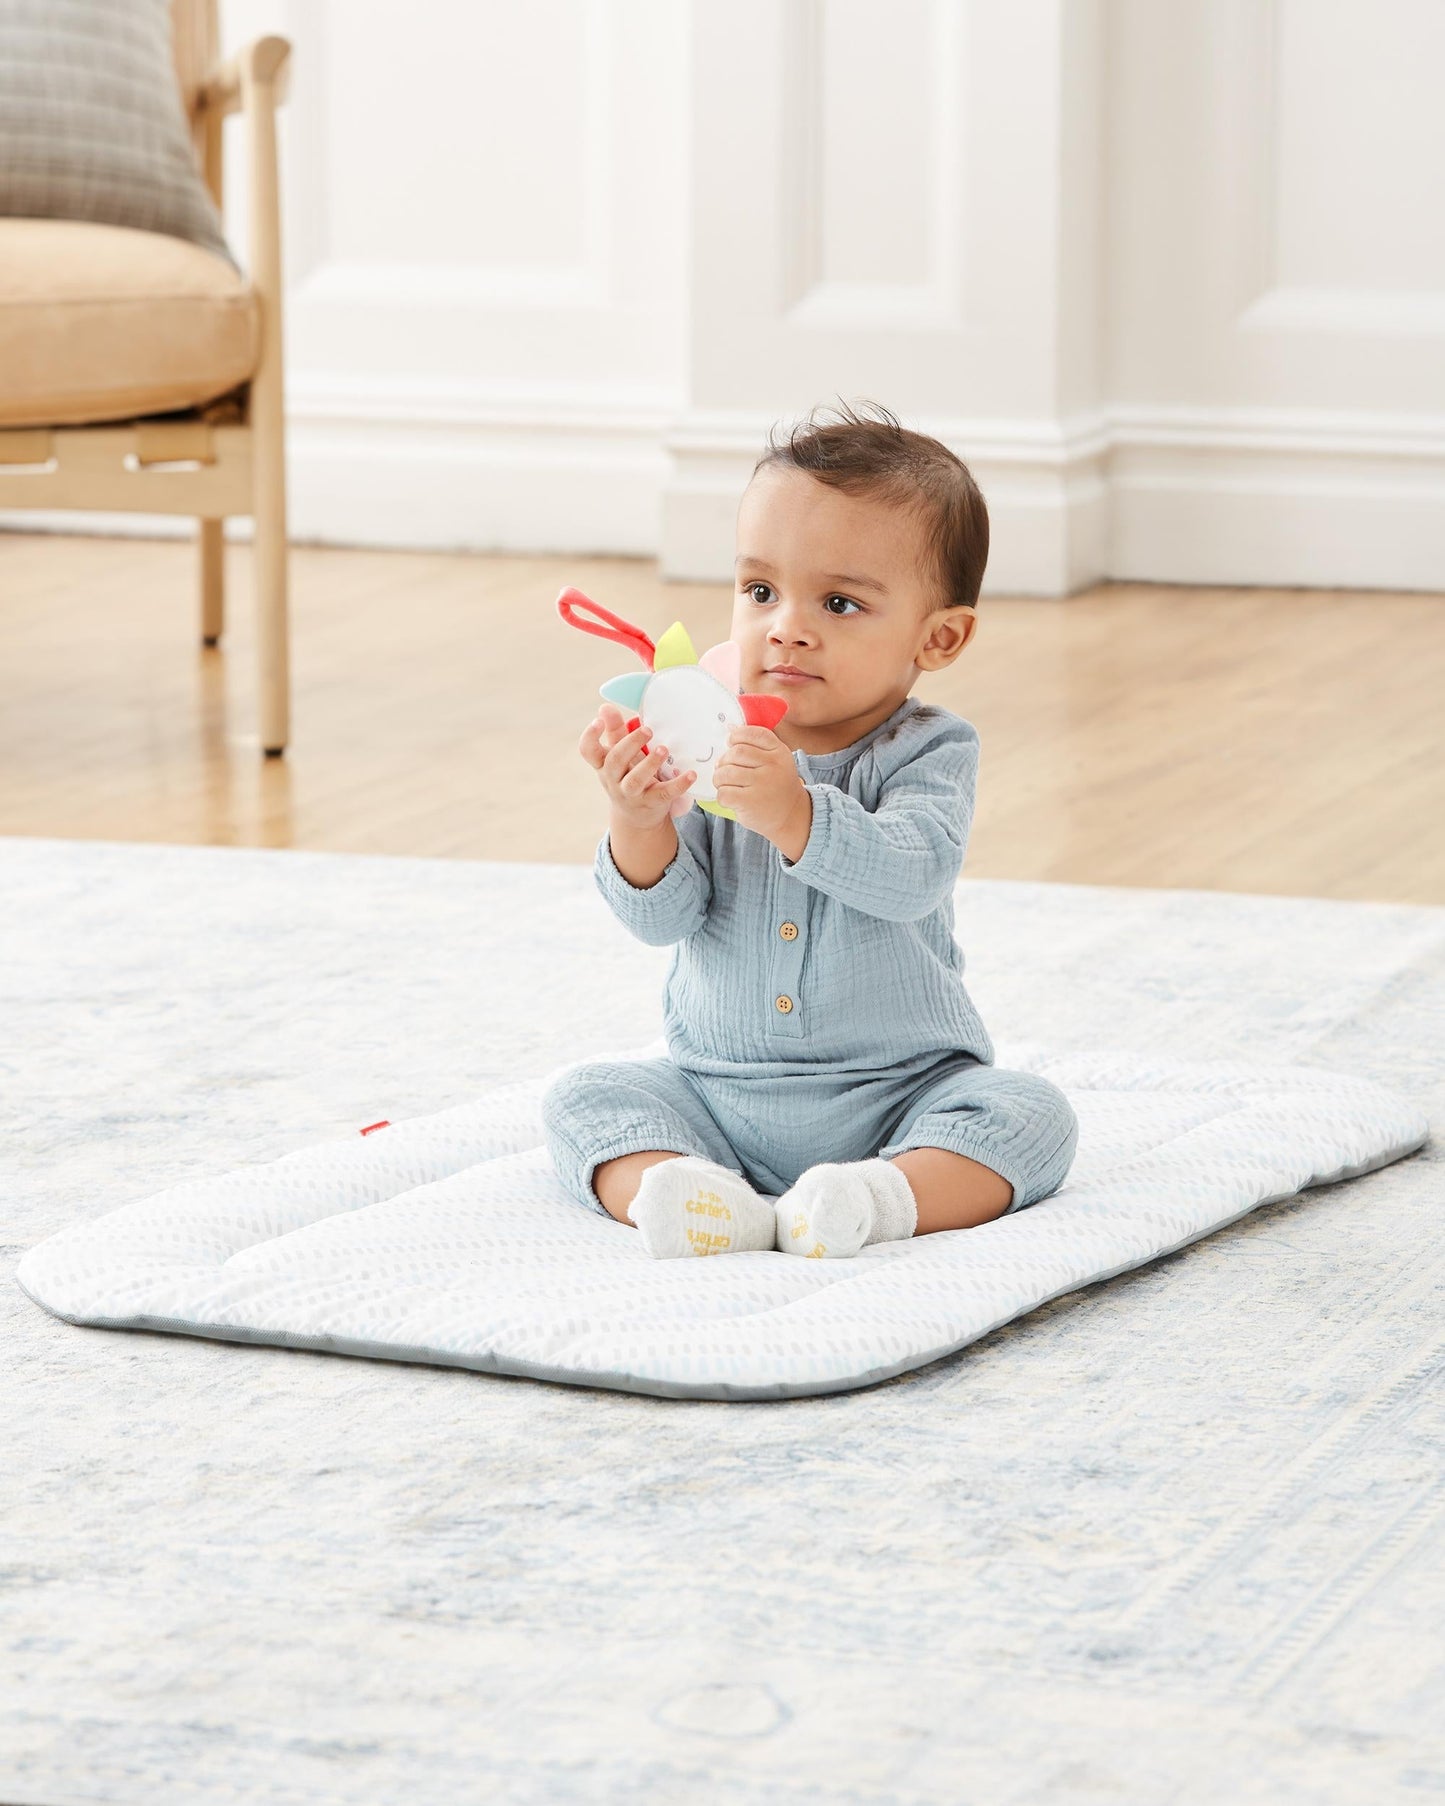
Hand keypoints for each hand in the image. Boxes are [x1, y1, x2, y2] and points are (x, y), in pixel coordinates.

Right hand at [580, 702, 695, 830]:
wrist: (636, 817)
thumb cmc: (627, 776)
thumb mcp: (620, 756)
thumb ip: (615, 732)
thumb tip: (605, 707)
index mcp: (604, 764)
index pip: (588, 751)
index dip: (590, 736)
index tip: (599, 721)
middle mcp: (613, 780)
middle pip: (615, 762)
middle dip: (630, 744)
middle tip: (648, 730)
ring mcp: (631, 794)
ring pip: (635, 780)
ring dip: (649, 764)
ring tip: (664, 750)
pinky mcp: (651, 803)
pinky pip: (664, 794)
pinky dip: (679, 784)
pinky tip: (690, 774)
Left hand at [713, 725, 811, 855]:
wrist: (790, 815)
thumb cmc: (776, 785)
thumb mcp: (776, 761)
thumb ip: (756, 745)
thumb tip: (729, 728)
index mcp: (779, 752)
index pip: (753, 734)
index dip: (736, 736)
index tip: (731, 743)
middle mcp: (773, 766)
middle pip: (736, 752)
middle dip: (724, 760)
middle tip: (725, 769)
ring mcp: (762, 784)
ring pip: (725, 773)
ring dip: (719, 778)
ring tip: (725, 784)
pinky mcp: (750, 802)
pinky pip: (724, 793)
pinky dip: (722, 795)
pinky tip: (732, 798)